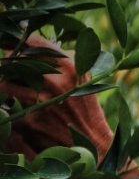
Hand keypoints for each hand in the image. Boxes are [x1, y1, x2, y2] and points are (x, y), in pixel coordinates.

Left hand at [1, 34, 112, 160]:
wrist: (90, 139)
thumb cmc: (85, 103)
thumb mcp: (83, 75)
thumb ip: (64, 57)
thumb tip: (37, 43)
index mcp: (70, 65)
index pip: (33, 41)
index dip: (18, 39)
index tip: (10, 39)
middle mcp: (55, 80)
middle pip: (16, 57)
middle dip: (9, 58)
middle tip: (7, 60)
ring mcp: (41, 99)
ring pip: (6, 78)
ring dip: (4, 76)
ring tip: (6, 76)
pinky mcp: (30, 116)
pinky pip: (8, 99)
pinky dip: (6, 93)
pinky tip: (8, 93)